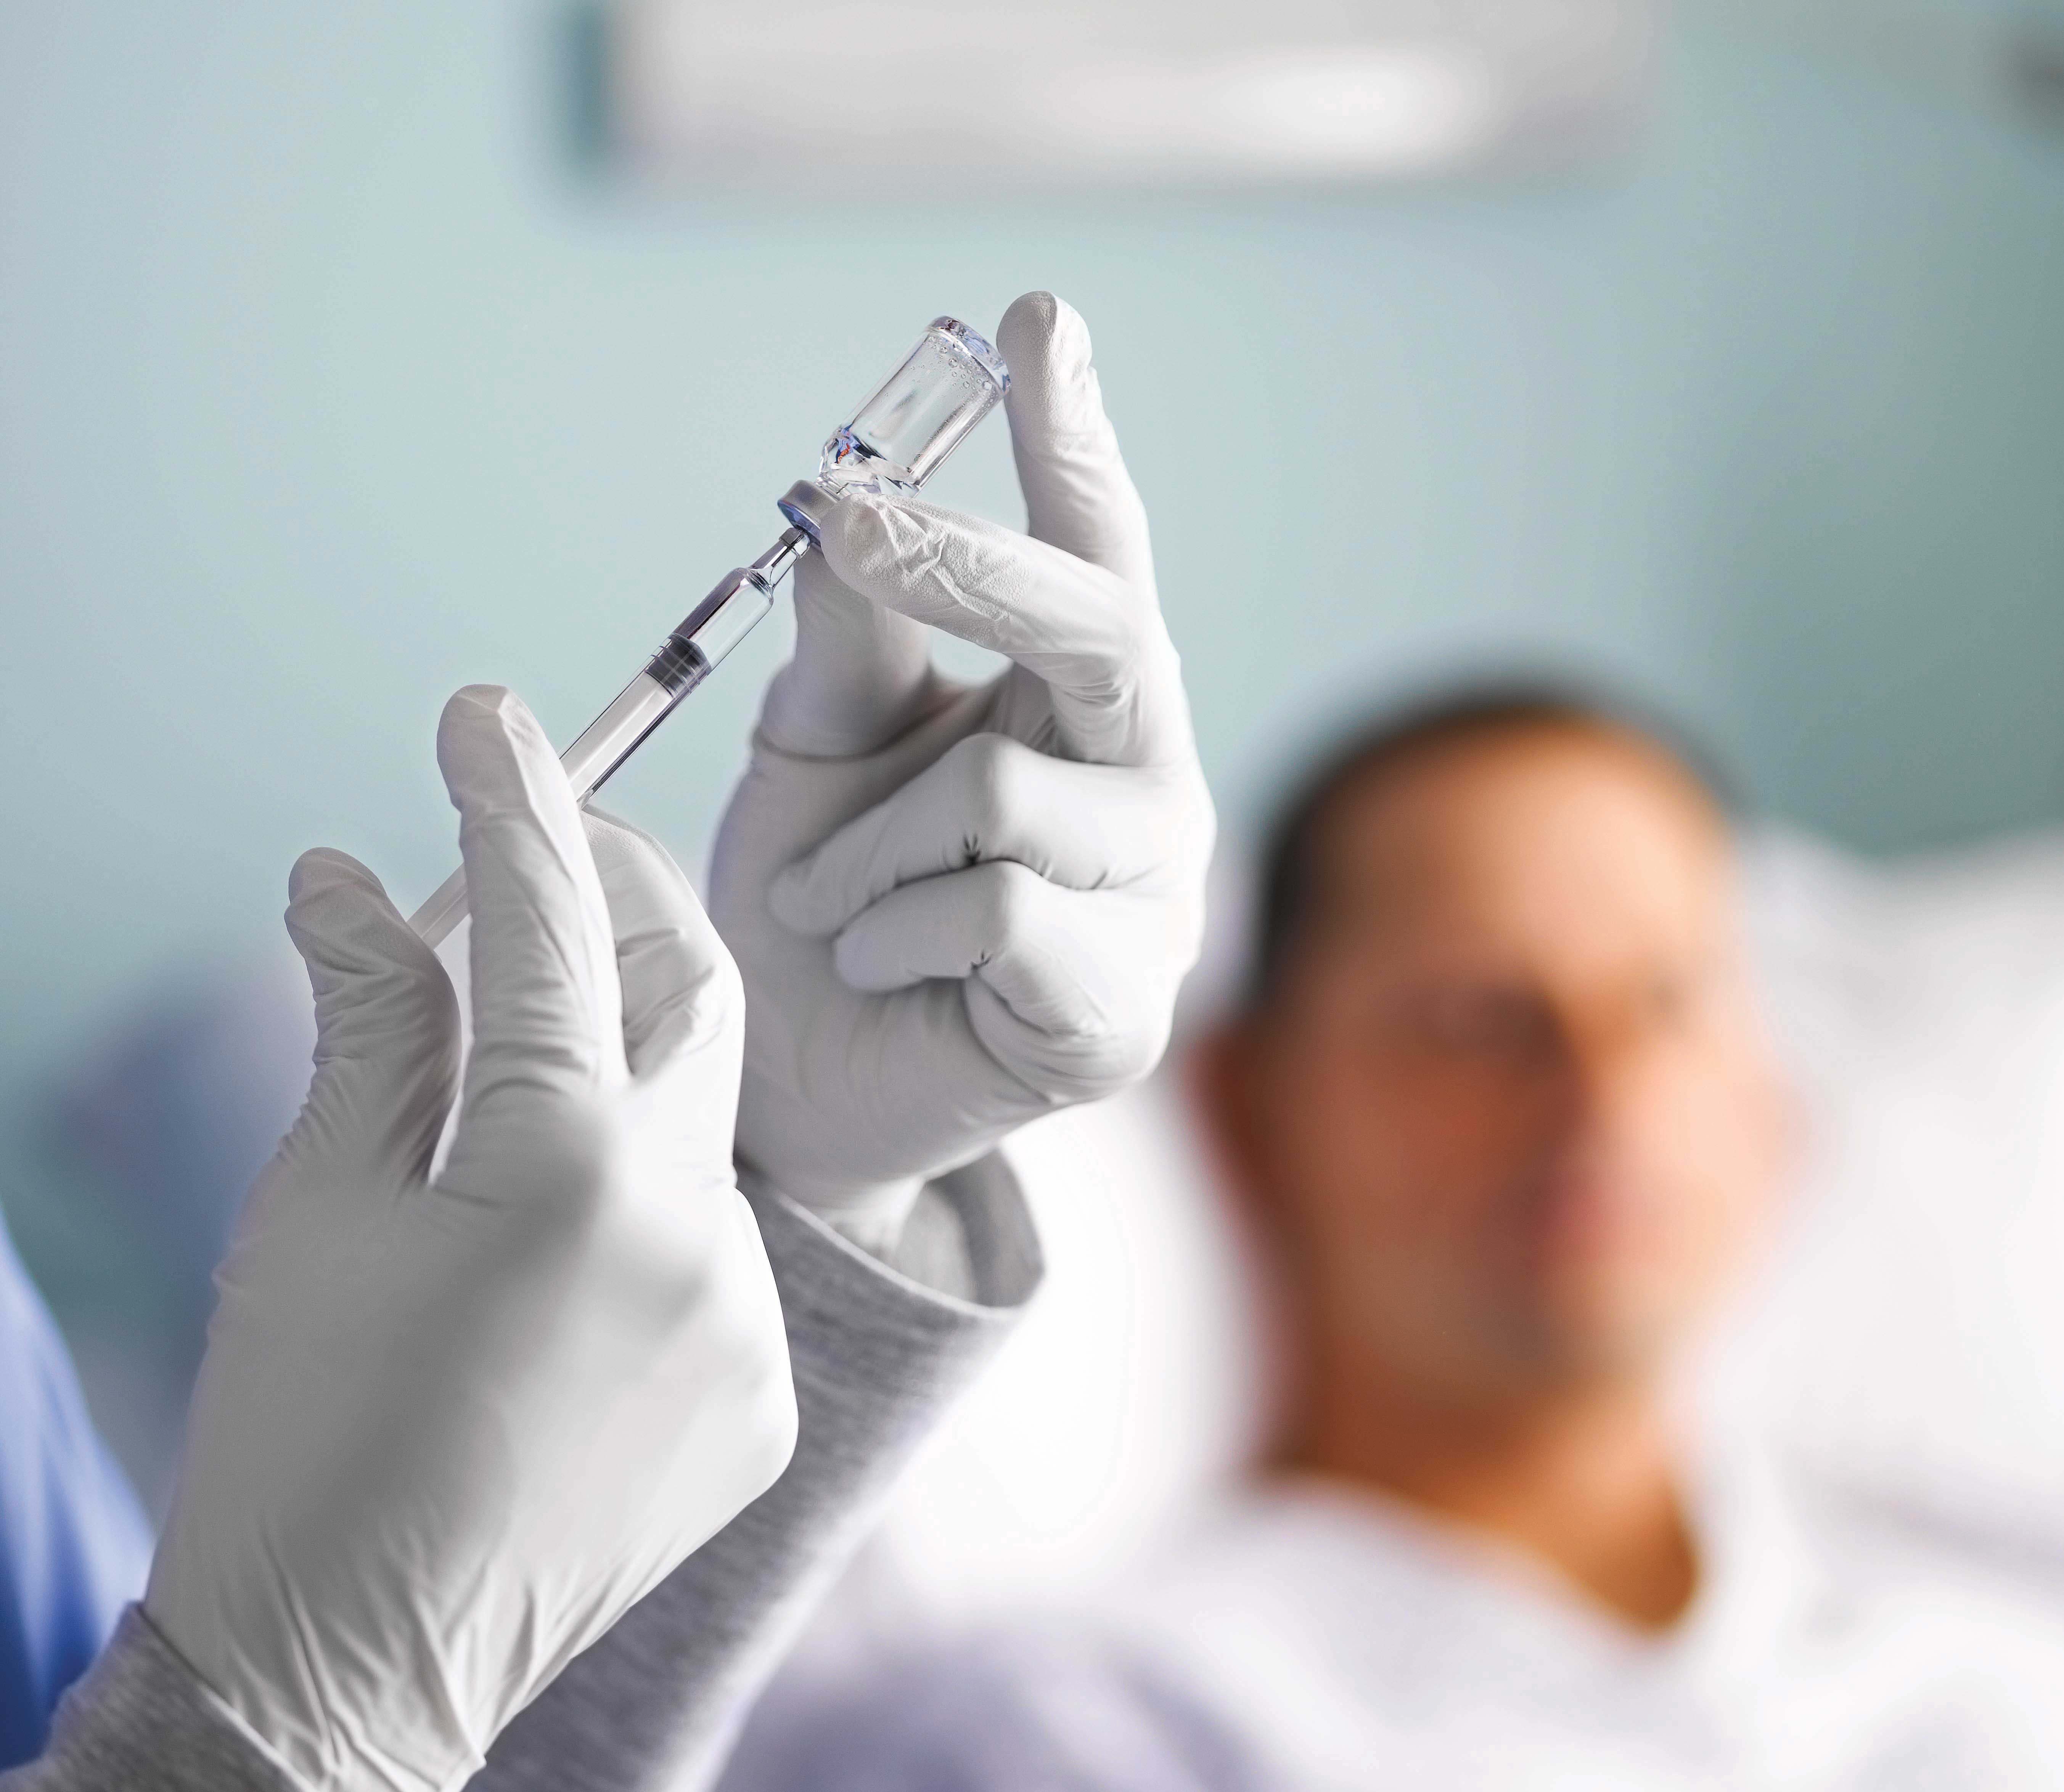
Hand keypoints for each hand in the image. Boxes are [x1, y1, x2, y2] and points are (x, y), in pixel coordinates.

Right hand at [144, 686, 796, 1791]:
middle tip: (520, 876)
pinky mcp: (765, 1398)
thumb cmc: (300, 1434)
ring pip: (701, 1130)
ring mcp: (749, 1327)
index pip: (554, 934)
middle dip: (611, 912)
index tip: (485, 717)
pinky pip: (716, 1252)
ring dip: (610, 1087)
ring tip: (492, 1130)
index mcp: (567, 1180)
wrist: (353, 1673)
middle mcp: (696, 1241)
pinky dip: (637, 1219)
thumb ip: (371, 1027)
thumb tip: (345, 877)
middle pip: (692, 994)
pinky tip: (544, 1278)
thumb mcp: (314, 1208)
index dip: (513, 808)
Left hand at [710, 292, 1213, 1252]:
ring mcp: (1153, 899)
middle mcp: (1145, 782)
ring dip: (873, 848)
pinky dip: (892, 932)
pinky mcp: (1122, 1005)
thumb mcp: (817, 749)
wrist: (796, 1088)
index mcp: (1082, 708)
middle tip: (848, 519)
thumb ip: (851, 634)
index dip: (1073, 436)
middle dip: (968, 570)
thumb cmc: (820, 907)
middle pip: (1097, 629)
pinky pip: (994, 910)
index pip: (1099, 551)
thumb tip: (848, 498)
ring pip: (1005, 796)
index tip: (1037, 318)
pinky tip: (883, 968)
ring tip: (837, 906)